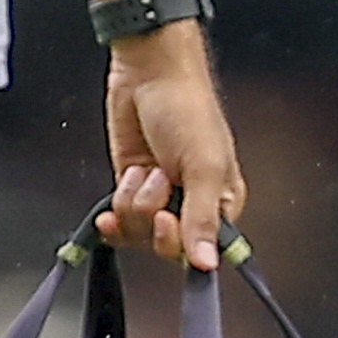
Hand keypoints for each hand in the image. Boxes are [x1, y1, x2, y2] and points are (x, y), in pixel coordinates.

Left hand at [102, 25, 243, 271]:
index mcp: (222, 202)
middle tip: (159, 179)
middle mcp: (191, 205)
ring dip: (134, 199)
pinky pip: (120, 222)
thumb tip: (207, 263)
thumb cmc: (187, 109)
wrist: (149, 73)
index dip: (180, 242)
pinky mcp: (131, 189)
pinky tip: (118, 192)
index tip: (168, 219)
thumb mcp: (203, 166)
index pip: (203, 250)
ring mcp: (158, 198)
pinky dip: (115, 209)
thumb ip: (202, 218)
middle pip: (166, 246)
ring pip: (139, 232)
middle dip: (152, 213)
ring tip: (145, 167)